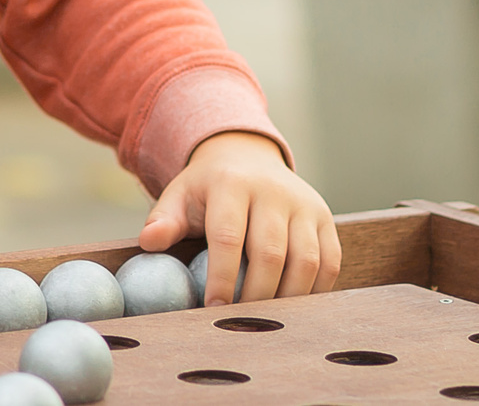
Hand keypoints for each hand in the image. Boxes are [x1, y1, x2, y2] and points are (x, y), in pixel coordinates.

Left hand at [137, 130, 340, 304]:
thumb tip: (149, 243)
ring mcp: (304, 204)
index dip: (221, 277)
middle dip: (254, 296)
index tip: (212, 309)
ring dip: (287, 299)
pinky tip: (292, 307)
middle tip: (239, 323)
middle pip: (270, 253)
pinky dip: (314, 292)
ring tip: (265, 320)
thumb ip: (164, 219)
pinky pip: (329, 263)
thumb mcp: (180, 195)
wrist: (246, 156)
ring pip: (306, 261)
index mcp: (232, 184)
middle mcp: (273, 191)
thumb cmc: (208, 189)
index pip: (228, 237)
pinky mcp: (325, 219)